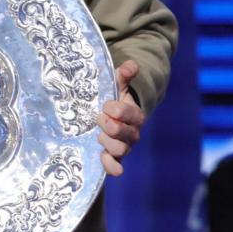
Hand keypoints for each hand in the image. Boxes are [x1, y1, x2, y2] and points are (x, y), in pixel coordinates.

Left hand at [98, 60, 145, 176]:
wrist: (107, 115)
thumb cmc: (112, 98)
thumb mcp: (116, 85)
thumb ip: (123, 75)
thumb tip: (131, 65)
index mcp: (134, 115)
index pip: (132, 114)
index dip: (119, 110)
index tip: (105, 105)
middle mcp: (132, 133)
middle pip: (127, 135)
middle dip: (112, 127)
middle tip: (98, 118)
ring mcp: (122, 146)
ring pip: (122, 150)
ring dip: (109, 143)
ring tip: (98, 135)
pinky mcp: (112, 158)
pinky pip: (115, 166)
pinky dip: (110, 166)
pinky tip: (102, 160)